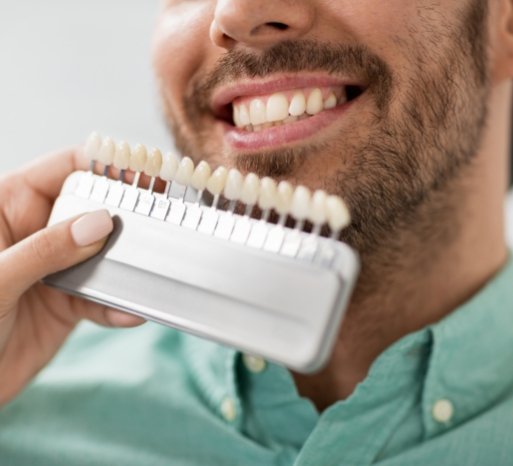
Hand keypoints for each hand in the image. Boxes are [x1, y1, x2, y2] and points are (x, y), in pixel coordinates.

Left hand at [0, 148, 144, 405]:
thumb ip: (47, 249)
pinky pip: (100, 297)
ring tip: (150, 271)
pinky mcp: (66, 303)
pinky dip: (117, 305)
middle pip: (92, 209)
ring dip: (127, 266)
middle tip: (161, 221)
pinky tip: (130, 312)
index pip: (63, 169)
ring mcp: (53, 268)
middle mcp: (35, 232)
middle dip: (125, 216)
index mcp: (9, 207)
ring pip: (103, 254)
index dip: (104, 166)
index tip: (144, 174)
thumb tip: (100, 222)